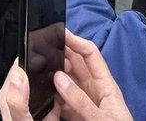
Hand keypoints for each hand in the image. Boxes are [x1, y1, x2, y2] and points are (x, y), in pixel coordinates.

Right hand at [0, 30, 132, 120]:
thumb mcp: (103, 118)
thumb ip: (81, 101)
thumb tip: (59, 78)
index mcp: (106, 85)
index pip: (90, 54)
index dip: (76, 40)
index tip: (59, 33)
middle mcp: (94, 91)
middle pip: (76, 65)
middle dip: (61, 55)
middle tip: (42, 49)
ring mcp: (85, 103)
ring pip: (66, 82)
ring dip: (54, 75)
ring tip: (39, 68)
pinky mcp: (76, 115)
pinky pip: (61, 101)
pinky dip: (52, 96)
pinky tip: (43, 94)